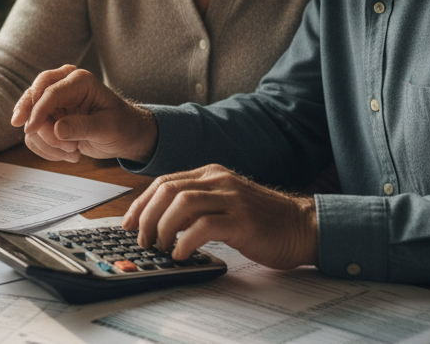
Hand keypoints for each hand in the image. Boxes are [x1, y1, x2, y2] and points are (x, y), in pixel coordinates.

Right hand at [10, 65, 156, 162]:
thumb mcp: (107, 128)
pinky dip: (46, 149)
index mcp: (80, 81)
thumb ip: (83, 127)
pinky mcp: (50, 120)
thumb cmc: (121, 126)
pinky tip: (67, 153)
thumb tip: (57, 130)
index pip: (50, 92)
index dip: (38, 110)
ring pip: (31, 120)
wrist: (125, 135)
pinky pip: (34, 135)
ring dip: (47, 142)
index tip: (31, 128)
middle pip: (33, 96)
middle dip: (31, 118)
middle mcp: (64, 87)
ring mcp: (55, 104)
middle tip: (32, 133)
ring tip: (74, 151)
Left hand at [122, 164, 317, 269]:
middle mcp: (218, 180)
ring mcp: (231, 198)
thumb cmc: (262, 220)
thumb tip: (159, 221)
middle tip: (141, 239)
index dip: (140, 203)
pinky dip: (185, 241)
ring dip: (162, 228)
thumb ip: (197, 205)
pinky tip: (180, 254)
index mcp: (211, 174)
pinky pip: (203, 226)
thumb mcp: (224, 203)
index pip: (163, 182)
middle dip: (146, 216)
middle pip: (167, 190)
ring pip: (181, 204)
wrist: (302, 226)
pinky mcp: (242, 221)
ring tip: (158, 247)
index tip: (127, 223)